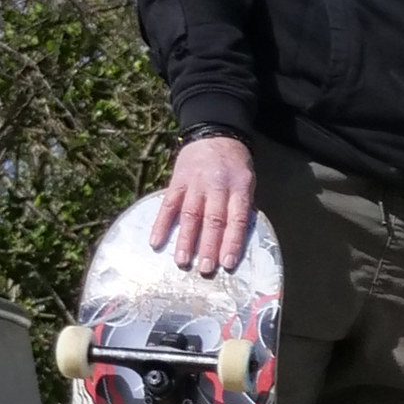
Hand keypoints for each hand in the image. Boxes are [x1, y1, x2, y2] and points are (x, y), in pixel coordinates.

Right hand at [152, 137, 255, 281]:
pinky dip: (161, 223)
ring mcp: (195, 183)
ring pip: (190, 214)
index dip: (232, 242)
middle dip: (208, 246)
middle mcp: (216, 186)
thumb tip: (235, 240)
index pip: (236, 218)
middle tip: (204, 269)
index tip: (227, 263)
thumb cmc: (234, 165)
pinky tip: (155, 241)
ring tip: (181, 262)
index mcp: (238, 187)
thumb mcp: (247, 182)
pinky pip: (168, 204)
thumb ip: (241, 207)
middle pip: (213, 220)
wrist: (214, 134)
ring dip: (185, 240)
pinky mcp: (176, 181)